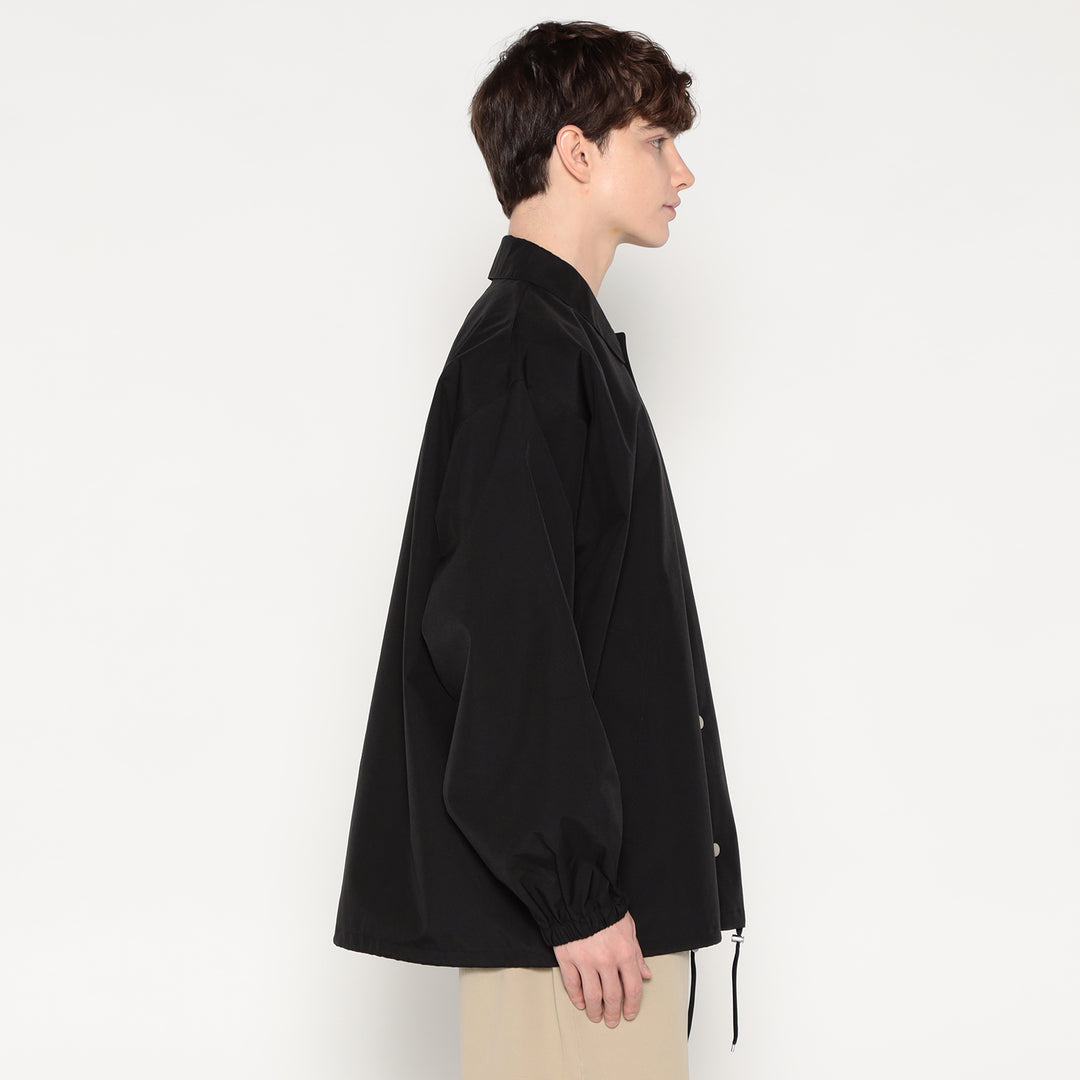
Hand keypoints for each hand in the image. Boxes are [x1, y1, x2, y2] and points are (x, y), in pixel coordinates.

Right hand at [553, 910, 651, 1026]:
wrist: (578, 897)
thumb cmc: (605, 910)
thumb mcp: (628, 927)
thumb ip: (637, 953)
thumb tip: (645, 974)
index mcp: (624, 952)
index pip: (633, 987)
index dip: (633, 1005)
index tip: (630, 1013)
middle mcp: (606, 960)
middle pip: (612, 996)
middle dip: (613, 1013)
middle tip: (612, 1021)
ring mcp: (585, 961)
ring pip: (592, 996)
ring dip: (595, 1010)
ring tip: (595, 1016)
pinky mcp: (567, 958)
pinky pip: (572, 985)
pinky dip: (576, 997)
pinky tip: (580, 1003)